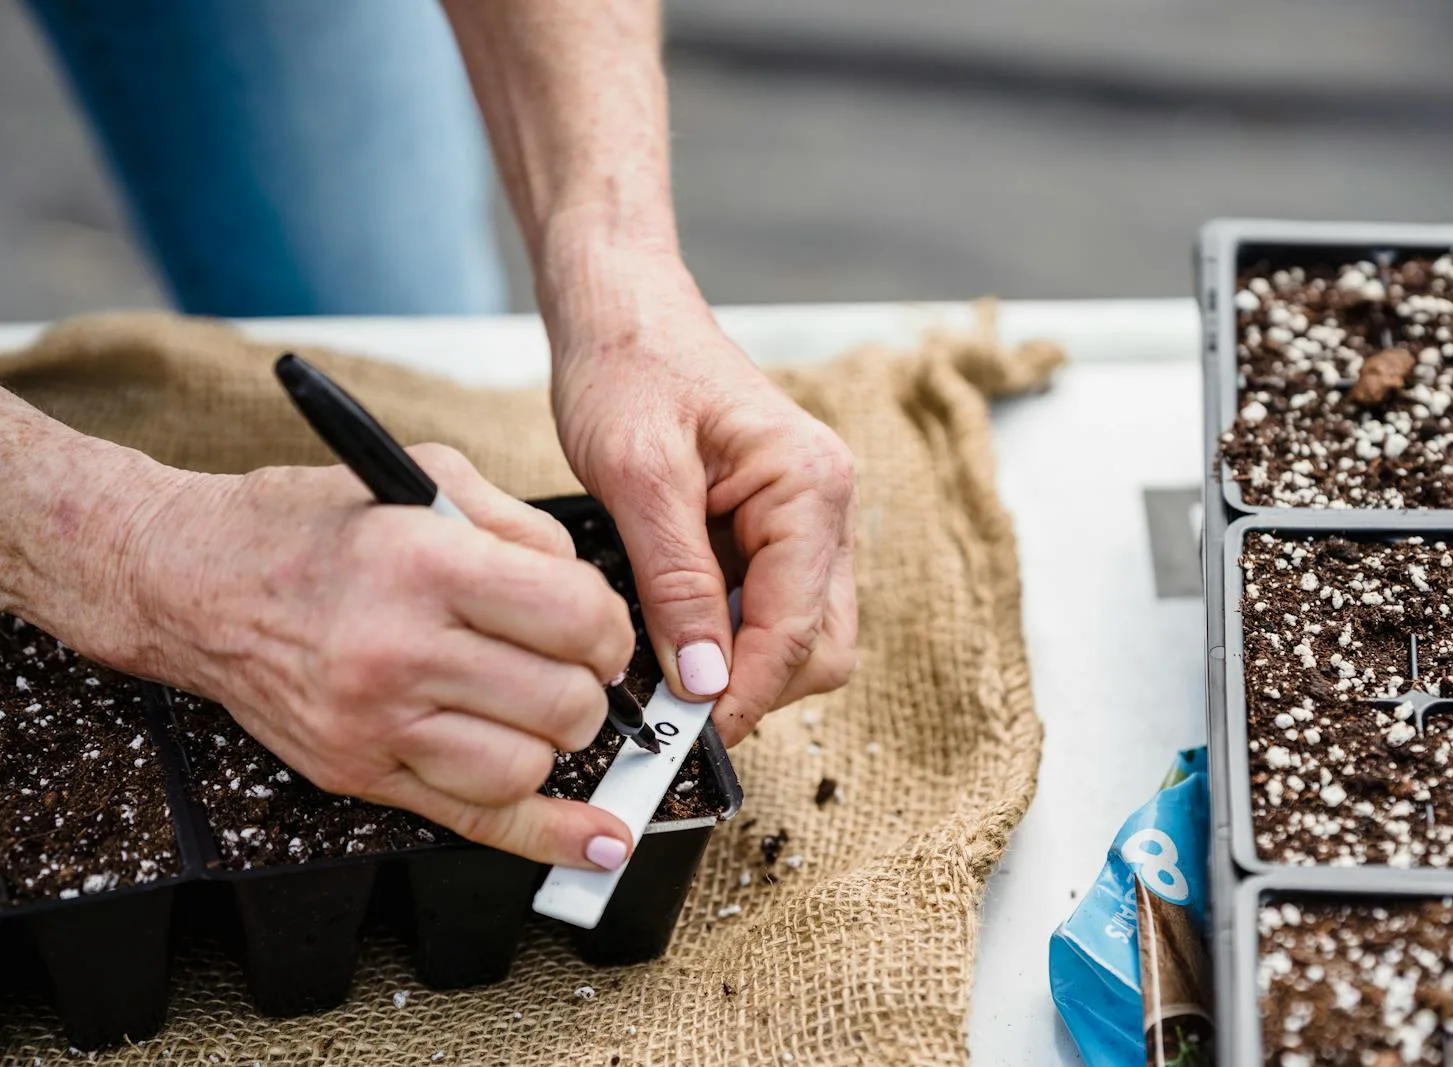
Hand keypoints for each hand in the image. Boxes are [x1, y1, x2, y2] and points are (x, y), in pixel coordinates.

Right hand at [118, 445, 638, 868]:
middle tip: (570, 664)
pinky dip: (547, 837)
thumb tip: (593, 595)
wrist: (192, 581)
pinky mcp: (357, 773)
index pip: (576, 618)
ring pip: (528, 767)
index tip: (598, 624)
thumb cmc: (309, 526)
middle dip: (590, 684)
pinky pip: (475, 820)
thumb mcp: (427, 479)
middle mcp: (399, 652)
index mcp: (426, 566)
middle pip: (562, 701)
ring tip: (532, 705)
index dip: (610, 625)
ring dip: (554, 741)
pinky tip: (597, 839)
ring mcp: (374, 724)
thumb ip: (525, 528)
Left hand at [547, 255, 858, 744]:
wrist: (621, 308)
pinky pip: (770, 606)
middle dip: (753, 687)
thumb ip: (675, 583)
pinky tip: (673, 626)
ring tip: (663, 662)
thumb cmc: (628, 365)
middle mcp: (828, 504)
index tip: (684, 736)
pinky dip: (726, 633)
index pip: (796, 630)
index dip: (742, 695)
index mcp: (810, 484)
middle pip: (820, 647)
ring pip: (801, 635)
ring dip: (739, 663)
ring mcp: (809, 518)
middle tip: (672, 708)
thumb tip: (702, 682)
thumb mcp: (636, 476)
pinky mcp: (777, 528)